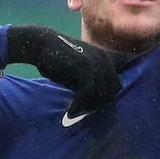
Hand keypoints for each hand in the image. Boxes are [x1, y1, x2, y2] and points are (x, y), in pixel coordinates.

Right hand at [7, 25, 126, 115]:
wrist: (41, 44)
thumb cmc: (59, 62)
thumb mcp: (79, 74)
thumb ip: (92, 85)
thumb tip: (99, 106)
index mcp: (107, 60)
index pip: (118, 86)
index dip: (108, 100)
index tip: (93, 109)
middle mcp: (105, 59)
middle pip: (112, 92)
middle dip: (98, 105)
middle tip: (82, 113)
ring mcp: (96, 61)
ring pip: (100, 94)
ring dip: (87, 107)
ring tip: (74, 113)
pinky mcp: (84, 66)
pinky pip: (87, 93)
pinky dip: (78, 105)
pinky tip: (69, 112)